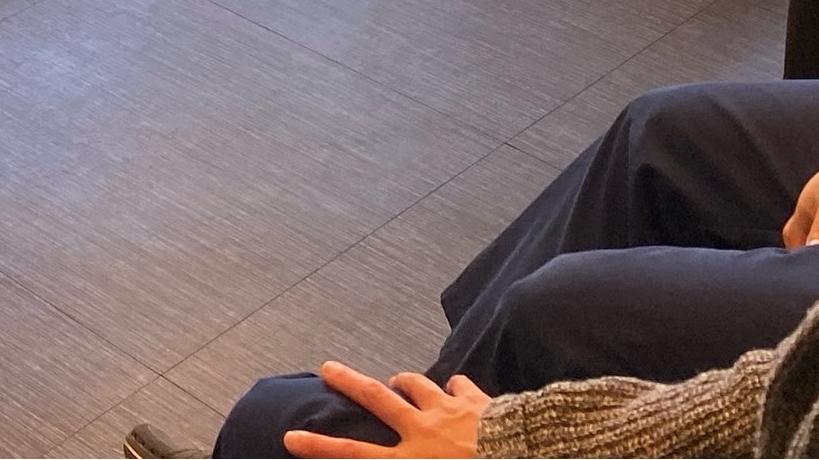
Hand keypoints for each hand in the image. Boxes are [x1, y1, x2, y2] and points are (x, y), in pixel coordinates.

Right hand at [283, 362, 488, 459]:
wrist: (527, 458)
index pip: (355, 456)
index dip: (321, 447)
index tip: (291, 437)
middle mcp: (423, 429)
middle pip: (378, 398)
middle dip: (350, 382)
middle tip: (328, 368)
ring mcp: (450, 410)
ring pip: (418, 384)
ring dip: (405, 381)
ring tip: (398, 380)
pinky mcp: (477, 401)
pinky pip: (460, 385)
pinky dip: (455, 387)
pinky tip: (457, 389)